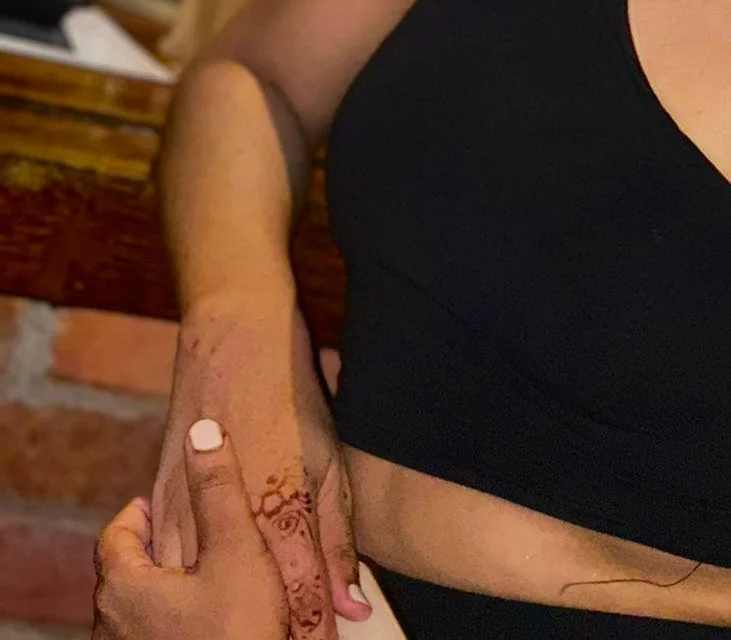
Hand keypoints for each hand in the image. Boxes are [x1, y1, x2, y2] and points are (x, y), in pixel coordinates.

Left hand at [93, 419, 288, 637]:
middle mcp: (114, 628)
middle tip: (187, 533)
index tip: (160, 502)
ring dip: (164, 589)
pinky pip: (153, 637)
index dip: (139, 513)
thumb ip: (220, 488)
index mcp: (125, 588)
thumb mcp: (238, 549)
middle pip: (125, 573)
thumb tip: (204, 429)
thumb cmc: (238, 634)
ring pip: (138, 610)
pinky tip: (211, 621)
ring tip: (203, 575)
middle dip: (155, 549)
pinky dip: (173, 621)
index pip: (115, 534)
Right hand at [151, 304, 370, 638]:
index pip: (301, 600)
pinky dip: (185, 587)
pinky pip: (168, 564)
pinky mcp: (162, 500)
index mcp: (281, 509)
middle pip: (248, 608)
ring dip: (224, 615)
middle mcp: (231, 520)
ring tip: (247, 630)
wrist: (234, 337)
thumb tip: (351, 607)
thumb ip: (338, 538)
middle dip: (270, 632)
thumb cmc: (291, 395)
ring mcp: (189, 512)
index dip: (313, 635)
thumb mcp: (329, 459)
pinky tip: (197, 600)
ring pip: (199, 595)